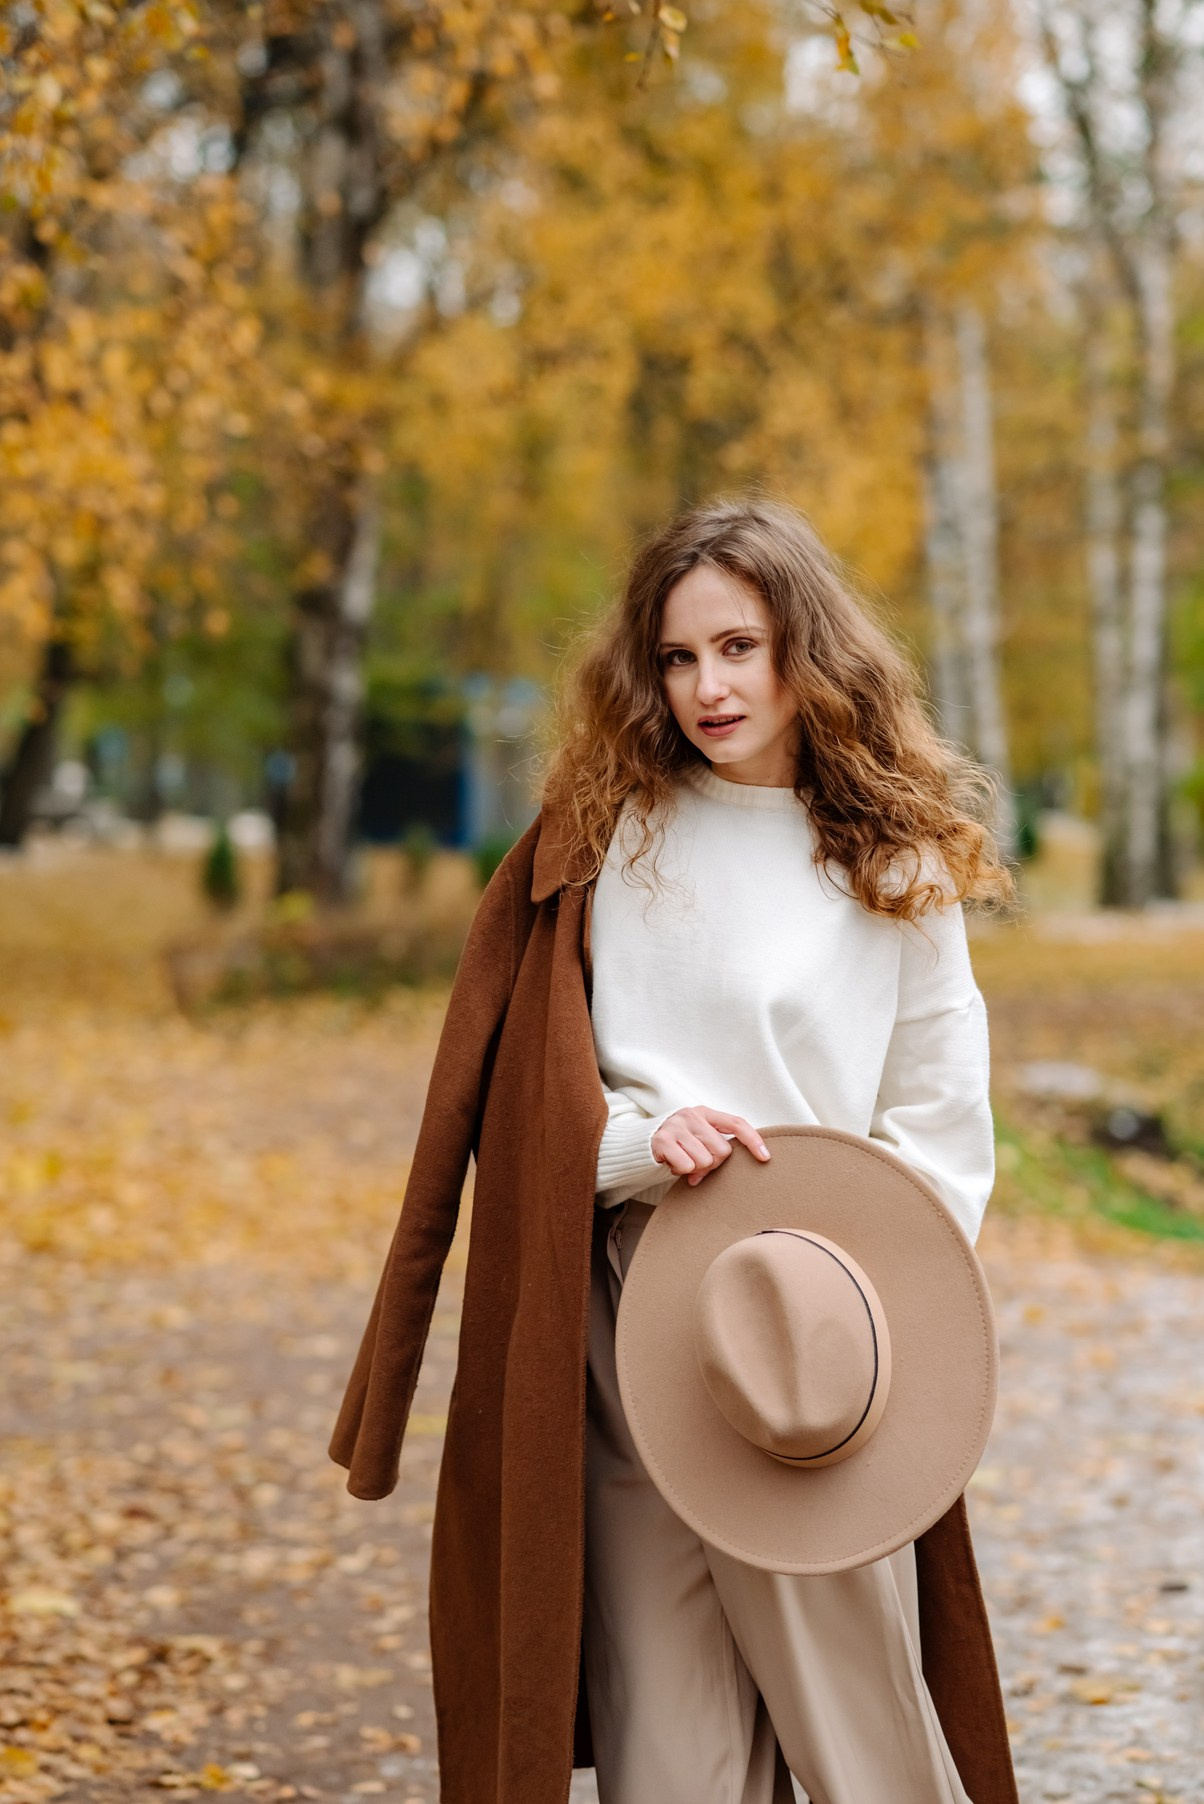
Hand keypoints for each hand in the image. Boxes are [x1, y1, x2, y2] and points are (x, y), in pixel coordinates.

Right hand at [651, 1108, 770, 1187]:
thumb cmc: (679, 1143)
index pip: (736, 1123)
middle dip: (712, 1163)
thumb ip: (716, 1149)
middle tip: (697, 1162)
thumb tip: (732, 1172)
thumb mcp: (699, 1139)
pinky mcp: (662, 1140)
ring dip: (694, 1168)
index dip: (753, 1140)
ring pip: (704, 1161)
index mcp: (706, 1113)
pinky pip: (686, 1165)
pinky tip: (672, 1163)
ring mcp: (676, 1126)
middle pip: (721, 1151)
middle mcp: (692, 1115)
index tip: (765, 1157)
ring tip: (683, 1161)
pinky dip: (681, 1170)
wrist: (642, 1142)